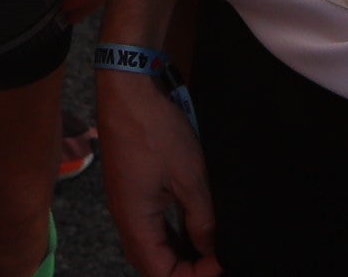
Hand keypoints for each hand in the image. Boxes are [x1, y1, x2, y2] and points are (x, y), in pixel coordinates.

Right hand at [92, 62, 220, 274]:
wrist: (127, 89)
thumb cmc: (154, 129)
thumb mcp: (190, 178)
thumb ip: (202, 220)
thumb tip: (211, 249)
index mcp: (134, 222)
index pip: (162, 273)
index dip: (195, 275)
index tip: (222, 262)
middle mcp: (125, 219)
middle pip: (153, 265)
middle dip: (186, 270)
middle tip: (217, 261)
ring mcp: (125, 205)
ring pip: (151, 247)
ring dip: (178, 255)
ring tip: (210, 250)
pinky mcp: (130, 191)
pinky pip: (149, 227)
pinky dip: (171, 236)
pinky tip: (192, 229)